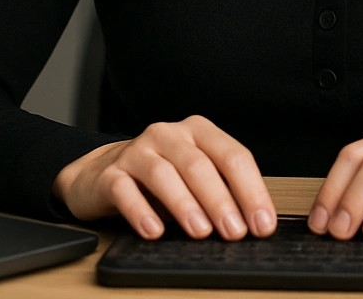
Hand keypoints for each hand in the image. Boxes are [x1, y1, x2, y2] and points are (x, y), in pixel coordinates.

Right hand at [52, 114, 276, 240]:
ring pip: (164, 174)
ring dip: (185, 205)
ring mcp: (137, 151)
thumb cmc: (158, 177)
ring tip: (200, 231)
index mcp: (198, 131)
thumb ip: (222, 190)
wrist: (100, 173)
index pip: (233, 156)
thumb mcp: (194, 176)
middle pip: (199, 165)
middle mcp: (168, 134)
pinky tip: (153, 230)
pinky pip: (125, 191)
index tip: (262, 223)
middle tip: (235, 231)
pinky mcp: (110, 173)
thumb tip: (254, 224)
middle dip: (221, 200)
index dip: (251, 191)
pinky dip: (141, 212)